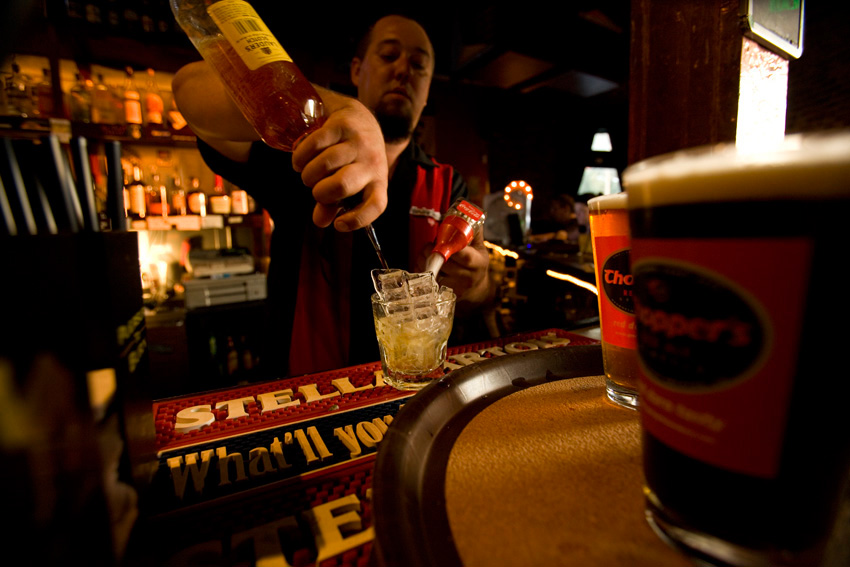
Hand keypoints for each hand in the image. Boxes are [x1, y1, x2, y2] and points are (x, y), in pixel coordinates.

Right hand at [292, 87, 388, 230]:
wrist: (357, 116)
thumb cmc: (352, 158)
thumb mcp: (347, 182)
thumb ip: (332, 204)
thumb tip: (320, 222)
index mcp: (378, 182)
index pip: (376, 204)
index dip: (358, 219)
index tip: (338, 224)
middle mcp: (372, 162)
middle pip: (343, 185)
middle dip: (320, 192)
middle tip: (315, 190)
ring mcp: (358, 142)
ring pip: (325, 164)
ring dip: (308, 174)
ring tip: (306, 173)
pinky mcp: (342, 124)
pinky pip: (314, 144)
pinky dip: (300, 156)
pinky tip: (299, 160)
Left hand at [417, 230, 490, 305]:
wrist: (477, 288)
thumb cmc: (476, 263)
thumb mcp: (479, 247)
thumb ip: (473, 231)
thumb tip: (467, 213)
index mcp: (478, 262)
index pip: (464, 256)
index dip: (450, 247)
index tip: (441, 240)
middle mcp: (469, 277)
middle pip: (446, 264)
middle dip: (432, 252)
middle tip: (428, 245)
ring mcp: (457, 287)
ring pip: (435, 273)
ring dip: (424, 261)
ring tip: (424, 254)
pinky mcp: (446, 294)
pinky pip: (429, 282)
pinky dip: (422, 272)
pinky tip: (422, 265)